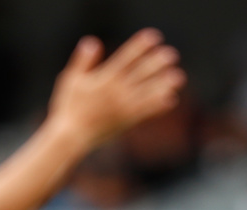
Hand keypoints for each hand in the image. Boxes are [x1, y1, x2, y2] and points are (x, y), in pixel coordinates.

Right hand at [48, 28, 185, 147]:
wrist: (70, 136)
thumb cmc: (68, 107)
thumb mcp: (70, 80)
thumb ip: (82, 61)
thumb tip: (92, 42)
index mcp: (104, 77)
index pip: (126, 57)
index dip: (141, 45)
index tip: (154, 38)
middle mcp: (116, 90)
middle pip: (142, 72)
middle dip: (158, 62)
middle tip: (172, 55)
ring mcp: (123, 106)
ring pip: (148, 91)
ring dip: (164, 83)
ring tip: (178, 77)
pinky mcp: (126, 120)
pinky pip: (146, 111)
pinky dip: (158, 105)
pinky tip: (170, 99)